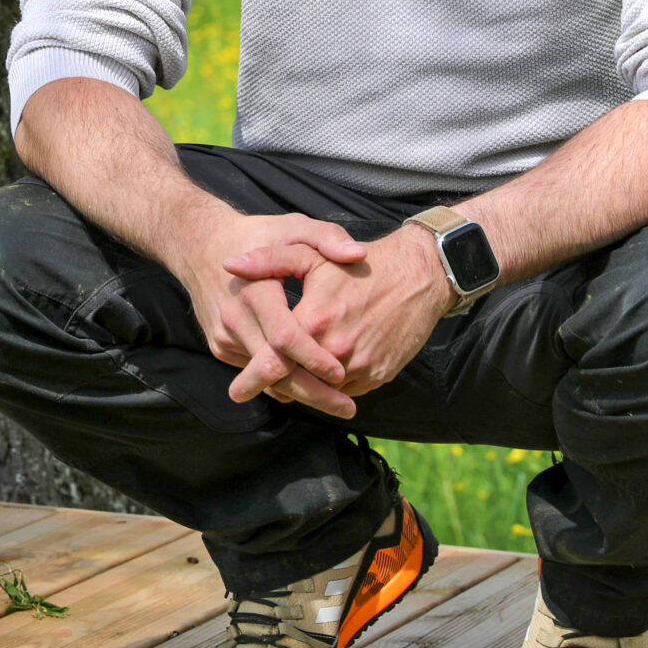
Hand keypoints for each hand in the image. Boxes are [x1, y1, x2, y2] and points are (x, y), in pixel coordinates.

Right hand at [176, 212, 367, 417]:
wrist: (199, 246)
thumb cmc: (255, 235)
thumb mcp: (292, 226)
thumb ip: (327, 237)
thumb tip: (358, 254)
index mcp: (254, 290)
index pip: (284, 336)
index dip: (312, 358)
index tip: (340, 373)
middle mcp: (235, 318)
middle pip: (275, 369)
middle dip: (312, 393)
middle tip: (347, 409)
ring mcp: (224, 337)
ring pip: (265, 377)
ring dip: (300, 393)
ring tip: (337, 404)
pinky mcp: (220, 347)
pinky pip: (255, 372)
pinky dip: (282, 383)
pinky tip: (309, 387)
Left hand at [224, 222, 454, 399]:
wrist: (418, 276)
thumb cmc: (360, 264)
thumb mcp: (311, 254)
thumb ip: (267, 261)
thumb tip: (229, 265)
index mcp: (314, 322)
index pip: (274, 360)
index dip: (253, 377)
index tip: (237, 390)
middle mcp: (336, 351)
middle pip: (295, 383)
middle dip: (271, 389)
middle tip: (248, 392)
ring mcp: (360, 367)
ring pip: (319, 392)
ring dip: (300, 390)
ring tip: (280, 383)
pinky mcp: (379, 376)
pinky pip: (344, 393)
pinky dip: (327, 389)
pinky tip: (314, 378)